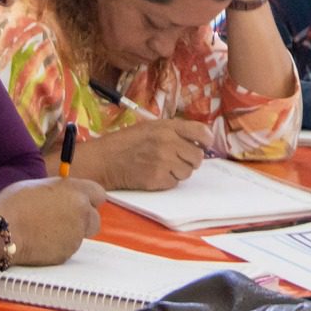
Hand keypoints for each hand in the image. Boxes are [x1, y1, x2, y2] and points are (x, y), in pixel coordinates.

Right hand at [0, 176, 102, 265]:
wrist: (1, 230)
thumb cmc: (15, 203)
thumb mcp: (41, 186)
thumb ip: (60, 191)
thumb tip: (65, 195)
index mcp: (76, 191)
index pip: (98, 194)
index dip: (88, 199)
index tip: (77, 202)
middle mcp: (82, 212)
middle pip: (95, 218)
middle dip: (83, 220)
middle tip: (62, 219)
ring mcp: (76, 235)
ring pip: (80, 235)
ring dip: (68, 233)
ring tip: (44, 229)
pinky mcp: (67, 254)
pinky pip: (67, 248)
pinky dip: (57, 246)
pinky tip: (39, 241)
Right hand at [90, 117, 212, 190]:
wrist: (105, 160)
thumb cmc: (126, 142)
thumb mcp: (150, 127)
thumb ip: (174, 131)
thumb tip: (198, 140)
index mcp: (167, 127)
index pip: (201, 132)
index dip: (206, 140)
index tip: (204, 144)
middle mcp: (168, 143)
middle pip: (198, 156)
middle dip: (190, 159)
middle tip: (178, 159)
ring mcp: (164, 162)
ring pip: (188, 171)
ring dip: (179, 171)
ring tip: (162, 166)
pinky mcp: (158, 179)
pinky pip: (175, 182)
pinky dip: (167, 181)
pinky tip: (154, 174)